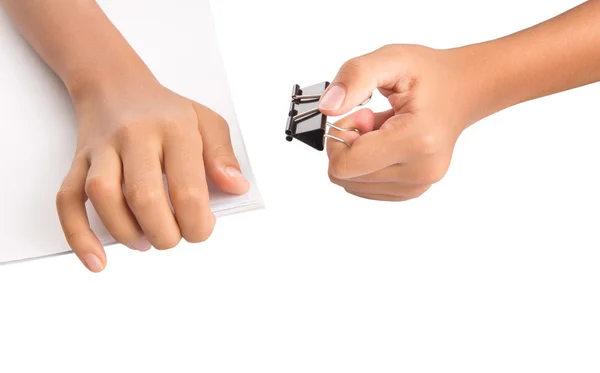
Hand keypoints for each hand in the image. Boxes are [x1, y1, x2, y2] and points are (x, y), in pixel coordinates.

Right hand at [56, 75, 249, 272]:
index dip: (198, 223)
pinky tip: (97, 260)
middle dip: (164, 233)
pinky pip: (67, 200)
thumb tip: (236, 188)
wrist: (116, 86)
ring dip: (126, 232)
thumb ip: (223, 156)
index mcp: (175, 130)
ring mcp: (102, 150)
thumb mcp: (207, 122)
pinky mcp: (78, 163)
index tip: (202, 228)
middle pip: (143, 196)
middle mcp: (135, 136)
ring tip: (144, 242)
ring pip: (103, 197)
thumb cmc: (167, 112)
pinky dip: (79, 235)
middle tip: (173, 238)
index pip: (188, 188)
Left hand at [319, 44, 483, 200]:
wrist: (463, 90)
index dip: (340, 137)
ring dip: (357, 156)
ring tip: (382, 130)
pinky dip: (366, 165)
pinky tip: (386, 143)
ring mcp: (418, 186)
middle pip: (345, 177)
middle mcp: (420, 171)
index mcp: (416, 141)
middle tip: (371, 119)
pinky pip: (364, 188)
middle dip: (347, 146)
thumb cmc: (429, 75)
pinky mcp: (412, 191)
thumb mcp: (390, 59)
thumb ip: (354, 78)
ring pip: (352, 184)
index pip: (345, 165)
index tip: (360, 115)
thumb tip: (327, 108)